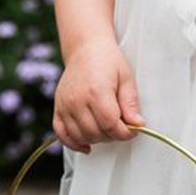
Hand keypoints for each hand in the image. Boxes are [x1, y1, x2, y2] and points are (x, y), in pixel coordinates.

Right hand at [52, 38, 145, 153]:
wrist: (86, 48)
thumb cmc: (108, 62)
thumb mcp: (126, 78)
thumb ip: (130, 104)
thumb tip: (138, 125)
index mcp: (96, 91)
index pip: (111, 124)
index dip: (125, 132)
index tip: (132, 130)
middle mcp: (77, 100)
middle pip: (96, 133)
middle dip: (112, 135)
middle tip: (120, 126)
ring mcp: (65, 105)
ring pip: (81, 136)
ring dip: (97, 139)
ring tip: (106, 128)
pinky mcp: (57, 108)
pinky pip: (62, 134)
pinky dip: (74, 143)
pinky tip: (87, 146)